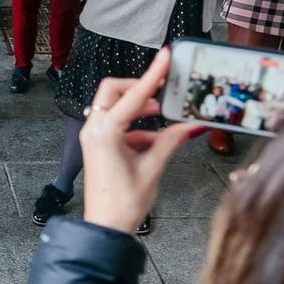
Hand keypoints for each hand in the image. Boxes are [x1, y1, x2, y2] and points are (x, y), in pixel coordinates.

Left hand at [80, 49, 202, 232]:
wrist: (105, 227)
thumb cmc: (122, 203)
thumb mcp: (153, 168)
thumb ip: (171, 141)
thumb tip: (190, 126)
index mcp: (105, 132)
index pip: (133, 95)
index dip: (152, 74)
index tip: (164, 56)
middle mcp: (94, 130)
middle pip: (114, 91)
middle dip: (138, 88)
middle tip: (161, 90)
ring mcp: (93, 137)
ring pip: (114, 106)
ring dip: (139, 107)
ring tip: (162, 115)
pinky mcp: (98, 145)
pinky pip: (116, 123)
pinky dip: (136, 126)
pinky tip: (155, 139)